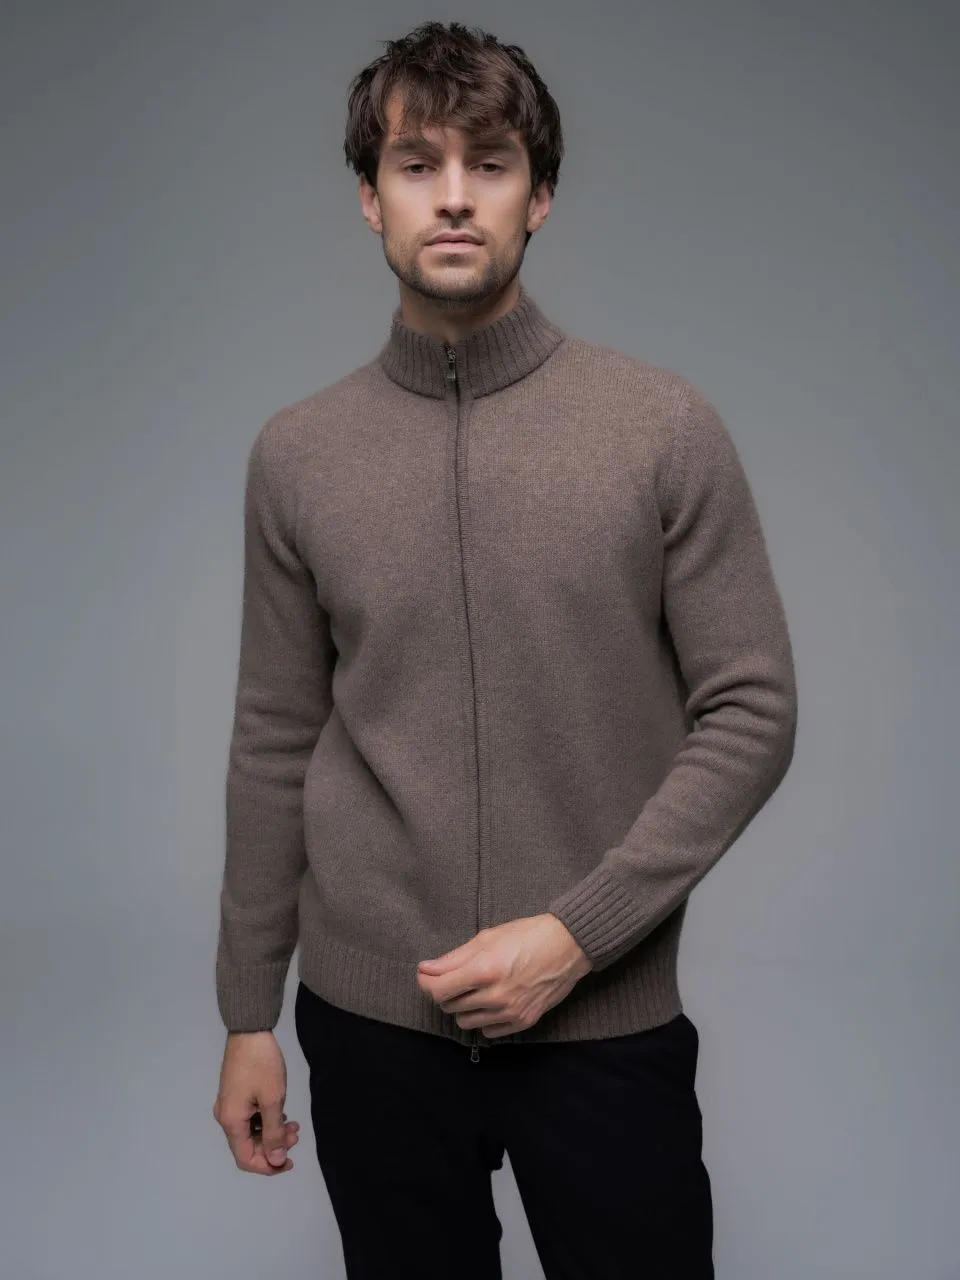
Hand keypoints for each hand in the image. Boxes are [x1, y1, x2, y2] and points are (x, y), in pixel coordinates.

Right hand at [212, 1030, 300, 1174]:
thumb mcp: (273, 1100)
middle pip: (248, 1146)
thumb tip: (276, 1160)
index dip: (268, 1166)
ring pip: (251, 1132)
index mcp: (231, 1122)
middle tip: (297, 1134)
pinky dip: (266, 1121)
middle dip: (274, 1146)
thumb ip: (274, 1133)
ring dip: (272, 1133)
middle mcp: (226, 1117)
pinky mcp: (235, 1095)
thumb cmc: (261, 1064)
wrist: (249, 1031)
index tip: (289, 1161)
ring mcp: (229, 1105)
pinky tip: (283, 1114)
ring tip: (294, 1124)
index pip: (246, 1159)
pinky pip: (250, 1119)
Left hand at [416, 913, 592, 1037]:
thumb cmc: (527, 936)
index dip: (426, 982)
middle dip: (446, 991)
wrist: (567, 947)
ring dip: (463, 1007)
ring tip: (475, 989)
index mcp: (484, 969)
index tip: (426, 975)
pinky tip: (491, 1002)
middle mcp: (495, 995)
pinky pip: (487, 1031)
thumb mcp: (487, 938)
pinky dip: (483, 1019)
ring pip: (465, 1022)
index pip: (438, 990)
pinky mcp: (522, 1022)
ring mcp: (509, 1011)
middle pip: (449, 1006)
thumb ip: (453, 958)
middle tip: (456, 977)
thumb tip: (426, 970)